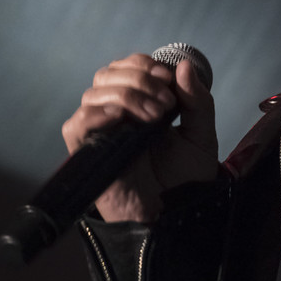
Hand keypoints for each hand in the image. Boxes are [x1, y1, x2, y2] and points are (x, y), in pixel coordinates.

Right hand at [60, 53, 217, 222]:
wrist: (175, 216)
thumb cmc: (185, 181)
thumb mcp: (202, 136)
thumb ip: (197, 101)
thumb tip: (184, 66)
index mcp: (139, 105)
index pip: (128, 67)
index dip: (146, 65)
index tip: (170, 80)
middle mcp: (115, 115)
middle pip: (108, 73)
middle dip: (140, 78)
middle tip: (167, 102)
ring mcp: (99, 132)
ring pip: (94, 93)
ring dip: (128, 94)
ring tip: (157, 115)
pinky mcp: (86, 152)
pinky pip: (77, 123)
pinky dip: (101, 113)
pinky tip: (128, 121)